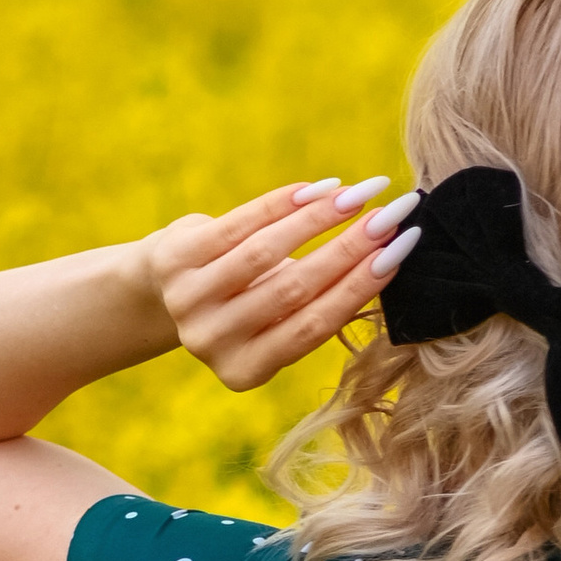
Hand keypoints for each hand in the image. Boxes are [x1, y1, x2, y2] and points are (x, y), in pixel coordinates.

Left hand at [143, 178, 420, 393]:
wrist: (159, 293)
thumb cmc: (241, 305)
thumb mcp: (273, 321)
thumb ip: (314, 305)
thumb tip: (387, 261)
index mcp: (245, 371)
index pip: (314, 326)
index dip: (360, 287)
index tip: (400, 251)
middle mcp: (213, 342)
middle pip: (295, 291)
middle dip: (350, 250)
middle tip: (393, 218)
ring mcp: (189, 301)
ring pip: (267, 254)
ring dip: (321, 220)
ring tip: (361, 196)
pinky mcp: (175, 259)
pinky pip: (240, 225)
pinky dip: (283, 204)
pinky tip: (322, 188)